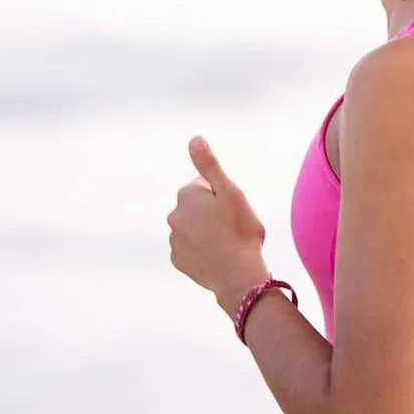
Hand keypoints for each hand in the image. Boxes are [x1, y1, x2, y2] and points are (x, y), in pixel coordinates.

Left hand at [167, 137, 267, 300]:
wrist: (236, 274)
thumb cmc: (239, 230)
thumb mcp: (229, 191)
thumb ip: (209, 165)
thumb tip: (194, 139)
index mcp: (187, 196)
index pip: (203, 186)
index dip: (221, 195)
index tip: (233, 207)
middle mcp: (174, 216)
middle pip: (197, 207)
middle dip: (212, 212)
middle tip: (234, 224)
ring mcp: (175, 240)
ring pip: (194, 228)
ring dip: (207, 231)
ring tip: (228, 242)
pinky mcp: (178, 260)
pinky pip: (191, 249)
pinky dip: (203, 250)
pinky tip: (218, 255)